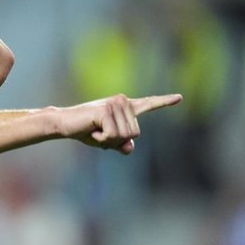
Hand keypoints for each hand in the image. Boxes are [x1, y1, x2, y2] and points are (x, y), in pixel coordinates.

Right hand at [60, 93, 181, 153]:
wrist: (65, 124)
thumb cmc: (85, 130)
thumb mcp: (107, 141)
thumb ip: (121, 144)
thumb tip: (129, 147)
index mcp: (125, 107)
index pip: (148, 104)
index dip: (164, 102)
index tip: (180, 98)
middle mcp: (122, 101)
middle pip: (135, 133)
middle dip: (117, 140)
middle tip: (100, 132)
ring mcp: (115, 104)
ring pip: (125, 135)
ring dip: (109, 140)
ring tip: (95, 130)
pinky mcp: (106, 110)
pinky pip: (113, 135)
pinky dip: (102, 139)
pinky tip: (92, 130)